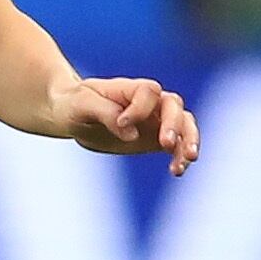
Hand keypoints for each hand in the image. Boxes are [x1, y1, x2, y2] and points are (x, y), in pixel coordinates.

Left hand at [48, 75, 198, 173]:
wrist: (71, 116)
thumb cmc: (75, 104)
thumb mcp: (82, 104)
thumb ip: (106, 114)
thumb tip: (131, 134)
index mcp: (130, 88)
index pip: (149, 92)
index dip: (140, 108)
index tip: (122, 123)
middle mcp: (149, 102)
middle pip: (174, 105)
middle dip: (174, 124)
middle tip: (166, 144)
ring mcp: (155, 119)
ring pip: (184, 124)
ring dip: (188, 140)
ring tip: (186, 159)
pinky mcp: (156, 138)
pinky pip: (178, 145)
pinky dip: (181, 157)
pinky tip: (177, 171)